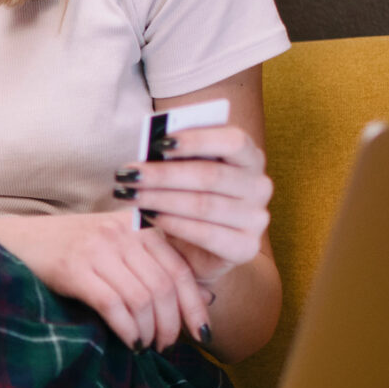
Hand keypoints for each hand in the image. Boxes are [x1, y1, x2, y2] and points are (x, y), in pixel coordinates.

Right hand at [0, 209, 216, 349]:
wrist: (14, 240)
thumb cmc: (68, 249)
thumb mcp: (113, 247)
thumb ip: (151, 265)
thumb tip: (203, 297)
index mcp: (137, 225)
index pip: (180, 268)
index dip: (195, 304)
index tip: (201, 332)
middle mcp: (121, 232)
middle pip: (164, 286)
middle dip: (172, 324)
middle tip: (166, 345)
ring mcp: (97, 248)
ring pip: (142, 298)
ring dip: (149, 330)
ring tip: (146, 344)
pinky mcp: (74, 268)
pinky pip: (114, 305)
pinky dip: (127, 329)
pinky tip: (129, 341)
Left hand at [115, 122, 271, 287]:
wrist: (200, 247)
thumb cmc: (188, 196)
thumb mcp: (185, 171)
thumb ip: (178, 156)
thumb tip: (153, 147)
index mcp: (250, 156)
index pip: (232, 141)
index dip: (196, 140)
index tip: (158, 143)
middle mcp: (260, 186)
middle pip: (210, 176)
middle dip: (164, 175)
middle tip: (128, 175)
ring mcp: (256, 219)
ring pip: (204, 205)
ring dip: (160, 199)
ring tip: (130, 195)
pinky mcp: (246, 247)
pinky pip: (206, 234)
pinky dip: (173, 224)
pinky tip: (148, 217)